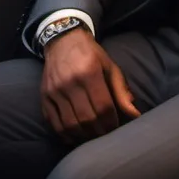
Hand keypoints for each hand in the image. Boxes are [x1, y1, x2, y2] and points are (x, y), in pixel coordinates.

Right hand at [40, 28, 139, 142]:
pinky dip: (65, 134)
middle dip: (99, 131)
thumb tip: (135, 115)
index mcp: (90, 73)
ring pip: (69, 124)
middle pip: (86, 118)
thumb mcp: (110, 67)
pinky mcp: (44, 97)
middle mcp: (69, 83)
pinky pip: (53, 123)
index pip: (102, 106)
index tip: (115, 127)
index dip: (111, 121)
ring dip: (83, 136)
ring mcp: (54, 91)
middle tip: (105, 134)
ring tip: (92, 136)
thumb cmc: (91, 55)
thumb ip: (121, 91)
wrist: (63, 41)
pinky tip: (75, 137)